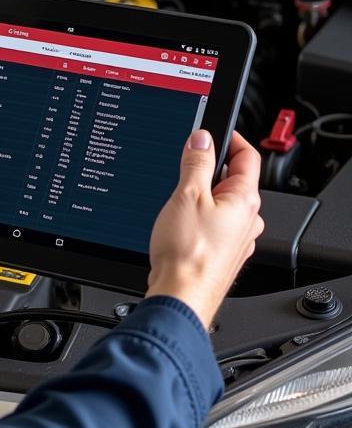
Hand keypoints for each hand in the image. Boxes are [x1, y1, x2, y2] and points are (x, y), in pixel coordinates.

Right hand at [147, 129, 263, 328]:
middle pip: (233, 180)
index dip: (231, 138)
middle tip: (186, 162)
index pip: (247, 156)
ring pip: (222, 204)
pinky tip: (179, 222)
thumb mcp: (187, 195)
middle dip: (210, 167)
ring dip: (203, 194)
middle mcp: (247, 220)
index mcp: (245, 200)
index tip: (213, 131)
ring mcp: (236, 239)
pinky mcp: (221, 254)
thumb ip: (196, 163)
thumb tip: (202, 139)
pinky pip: (214, 225)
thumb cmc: (188, 254)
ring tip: (178, 196)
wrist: (180, 296)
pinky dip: (199, 216)